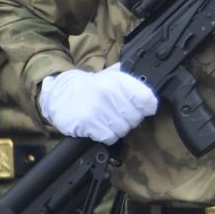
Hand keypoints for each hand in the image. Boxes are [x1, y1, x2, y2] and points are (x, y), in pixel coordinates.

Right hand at [39, 64, 158, 142]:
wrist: (60, 93)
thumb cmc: (91, 87)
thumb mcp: (111, 76)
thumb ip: (132, 83)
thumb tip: (154, 94)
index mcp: (118, 80)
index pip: (147, 99)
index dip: (147, 108)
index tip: (143, 109)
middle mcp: (109, 92)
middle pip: (136, 118)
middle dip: (129, 120)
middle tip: (117, 114)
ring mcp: (98, 108)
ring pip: (123, 129)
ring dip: (116, 129)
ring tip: (106, 119)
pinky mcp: (88, 122)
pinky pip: (109, 137)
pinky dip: (105, 135)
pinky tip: (98, 127)